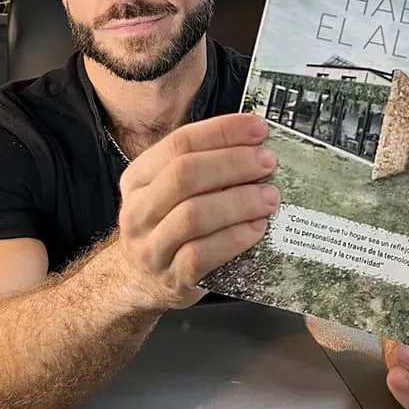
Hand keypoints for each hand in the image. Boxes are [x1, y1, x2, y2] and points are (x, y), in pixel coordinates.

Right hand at [114, 113, 278, 312]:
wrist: (141, 279)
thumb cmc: (167, 225)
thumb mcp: (169, 191)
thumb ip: (203, 166)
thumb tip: (254, 143)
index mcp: (138, 177)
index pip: (179, 143)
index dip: (222, 132)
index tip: (257, 129)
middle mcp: (139, 210)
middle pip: (184, 175)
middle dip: (233, 163)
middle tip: (267, 162)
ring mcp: (151, 247)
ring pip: (193, 215)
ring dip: (239, 201)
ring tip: (269, 197)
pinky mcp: (172, 278)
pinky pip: (202, 254)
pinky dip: (234, 238)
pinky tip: (256, 228)